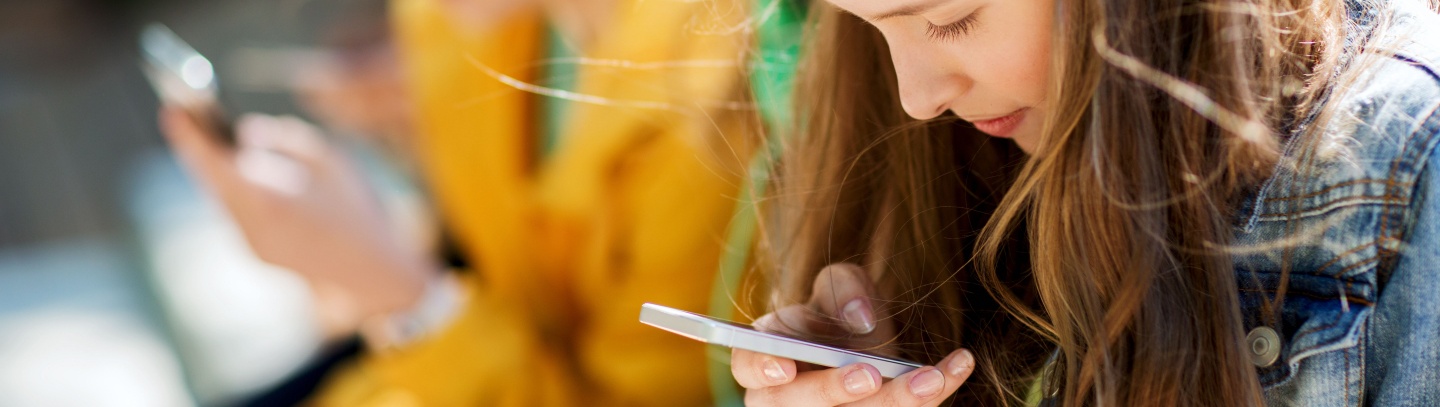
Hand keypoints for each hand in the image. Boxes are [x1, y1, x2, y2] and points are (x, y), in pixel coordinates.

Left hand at [159, 106, 435, 317]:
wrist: (372, 274)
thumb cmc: (359, 213)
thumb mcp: (331, 161)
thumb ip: (285, 140)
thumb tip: (246, 133)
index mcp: (267, 200)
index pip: (212, 163)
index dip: (189, 134)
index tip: (172, 108)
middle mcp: (249, 225)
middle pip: (213, 180)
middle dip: (203, 149)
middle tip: (191, 115)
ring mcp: (251, 244)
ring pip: (225, 198)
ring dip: (222, 170)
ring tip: (216, 140)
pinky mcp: (258, 254)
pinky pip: (240, 213)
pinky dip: (239, 191)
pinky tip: (245, 175)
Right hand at [730, 264, 975, 405]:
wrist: (871, 351)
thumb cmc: (842, 320)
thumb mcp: (839, 288)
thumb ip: (842, 288)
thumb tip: (859, 318)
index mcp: (766, 358)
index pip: (748, 366)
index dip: (761, 367)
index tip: (783, 365)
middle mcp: (784, 400)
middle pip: (795, 406)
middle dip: (832, 391)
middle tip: (869, 374)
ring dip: (894, 403)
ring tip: (933, 376)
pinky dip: (928, 399)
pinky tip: (957, 367)